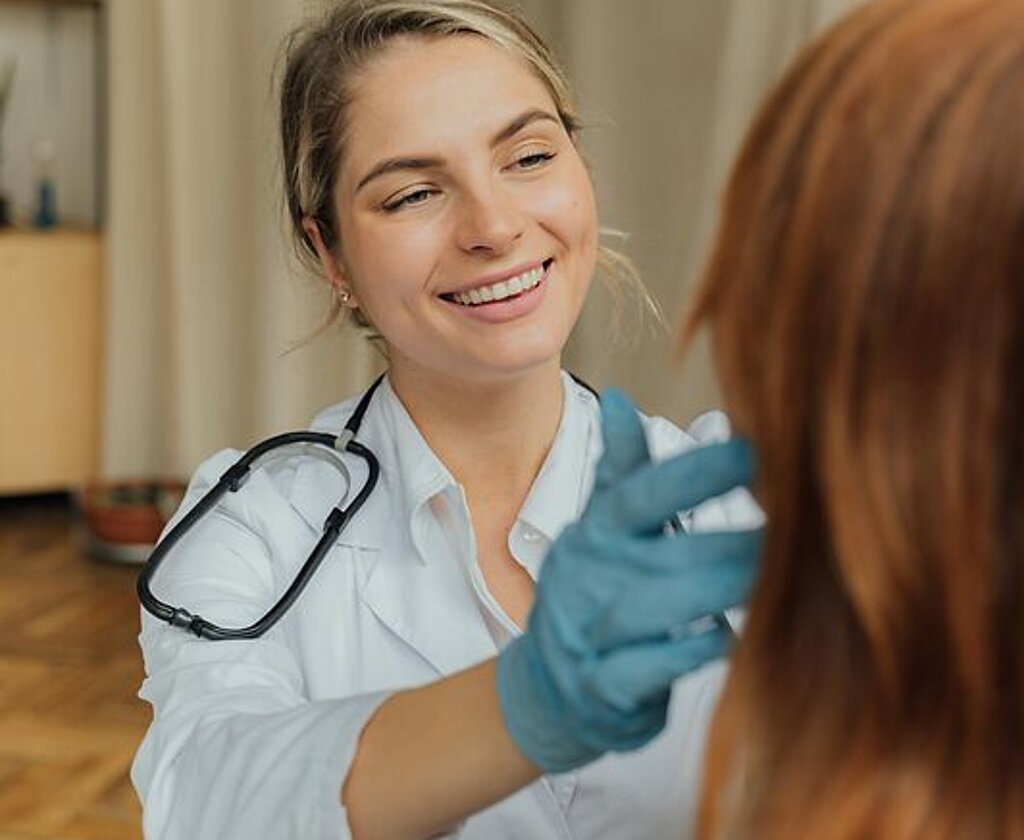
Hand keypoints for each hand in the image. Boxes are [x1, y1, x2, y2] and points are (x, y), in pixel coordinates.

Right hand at [496, 389, 761, 772]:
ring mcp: (589, 636)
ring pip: (652, 609)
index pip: (639, 494)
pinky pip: (645, 669)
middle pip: (660, 552)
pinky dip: (687, 654)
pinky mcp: (602, 688)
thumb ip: (619, 469)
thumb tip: (619, 398)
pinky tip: (728, 637)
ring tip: (771, 580)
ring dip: (715, 592)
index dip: (694, 472)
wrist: (550, 689)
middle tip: (795, 529)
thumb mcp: (599, 530)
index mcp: (594, 535)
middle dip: (730, 542)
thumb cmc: (593, 596)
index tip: (753, 451)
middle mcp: (588, 579)